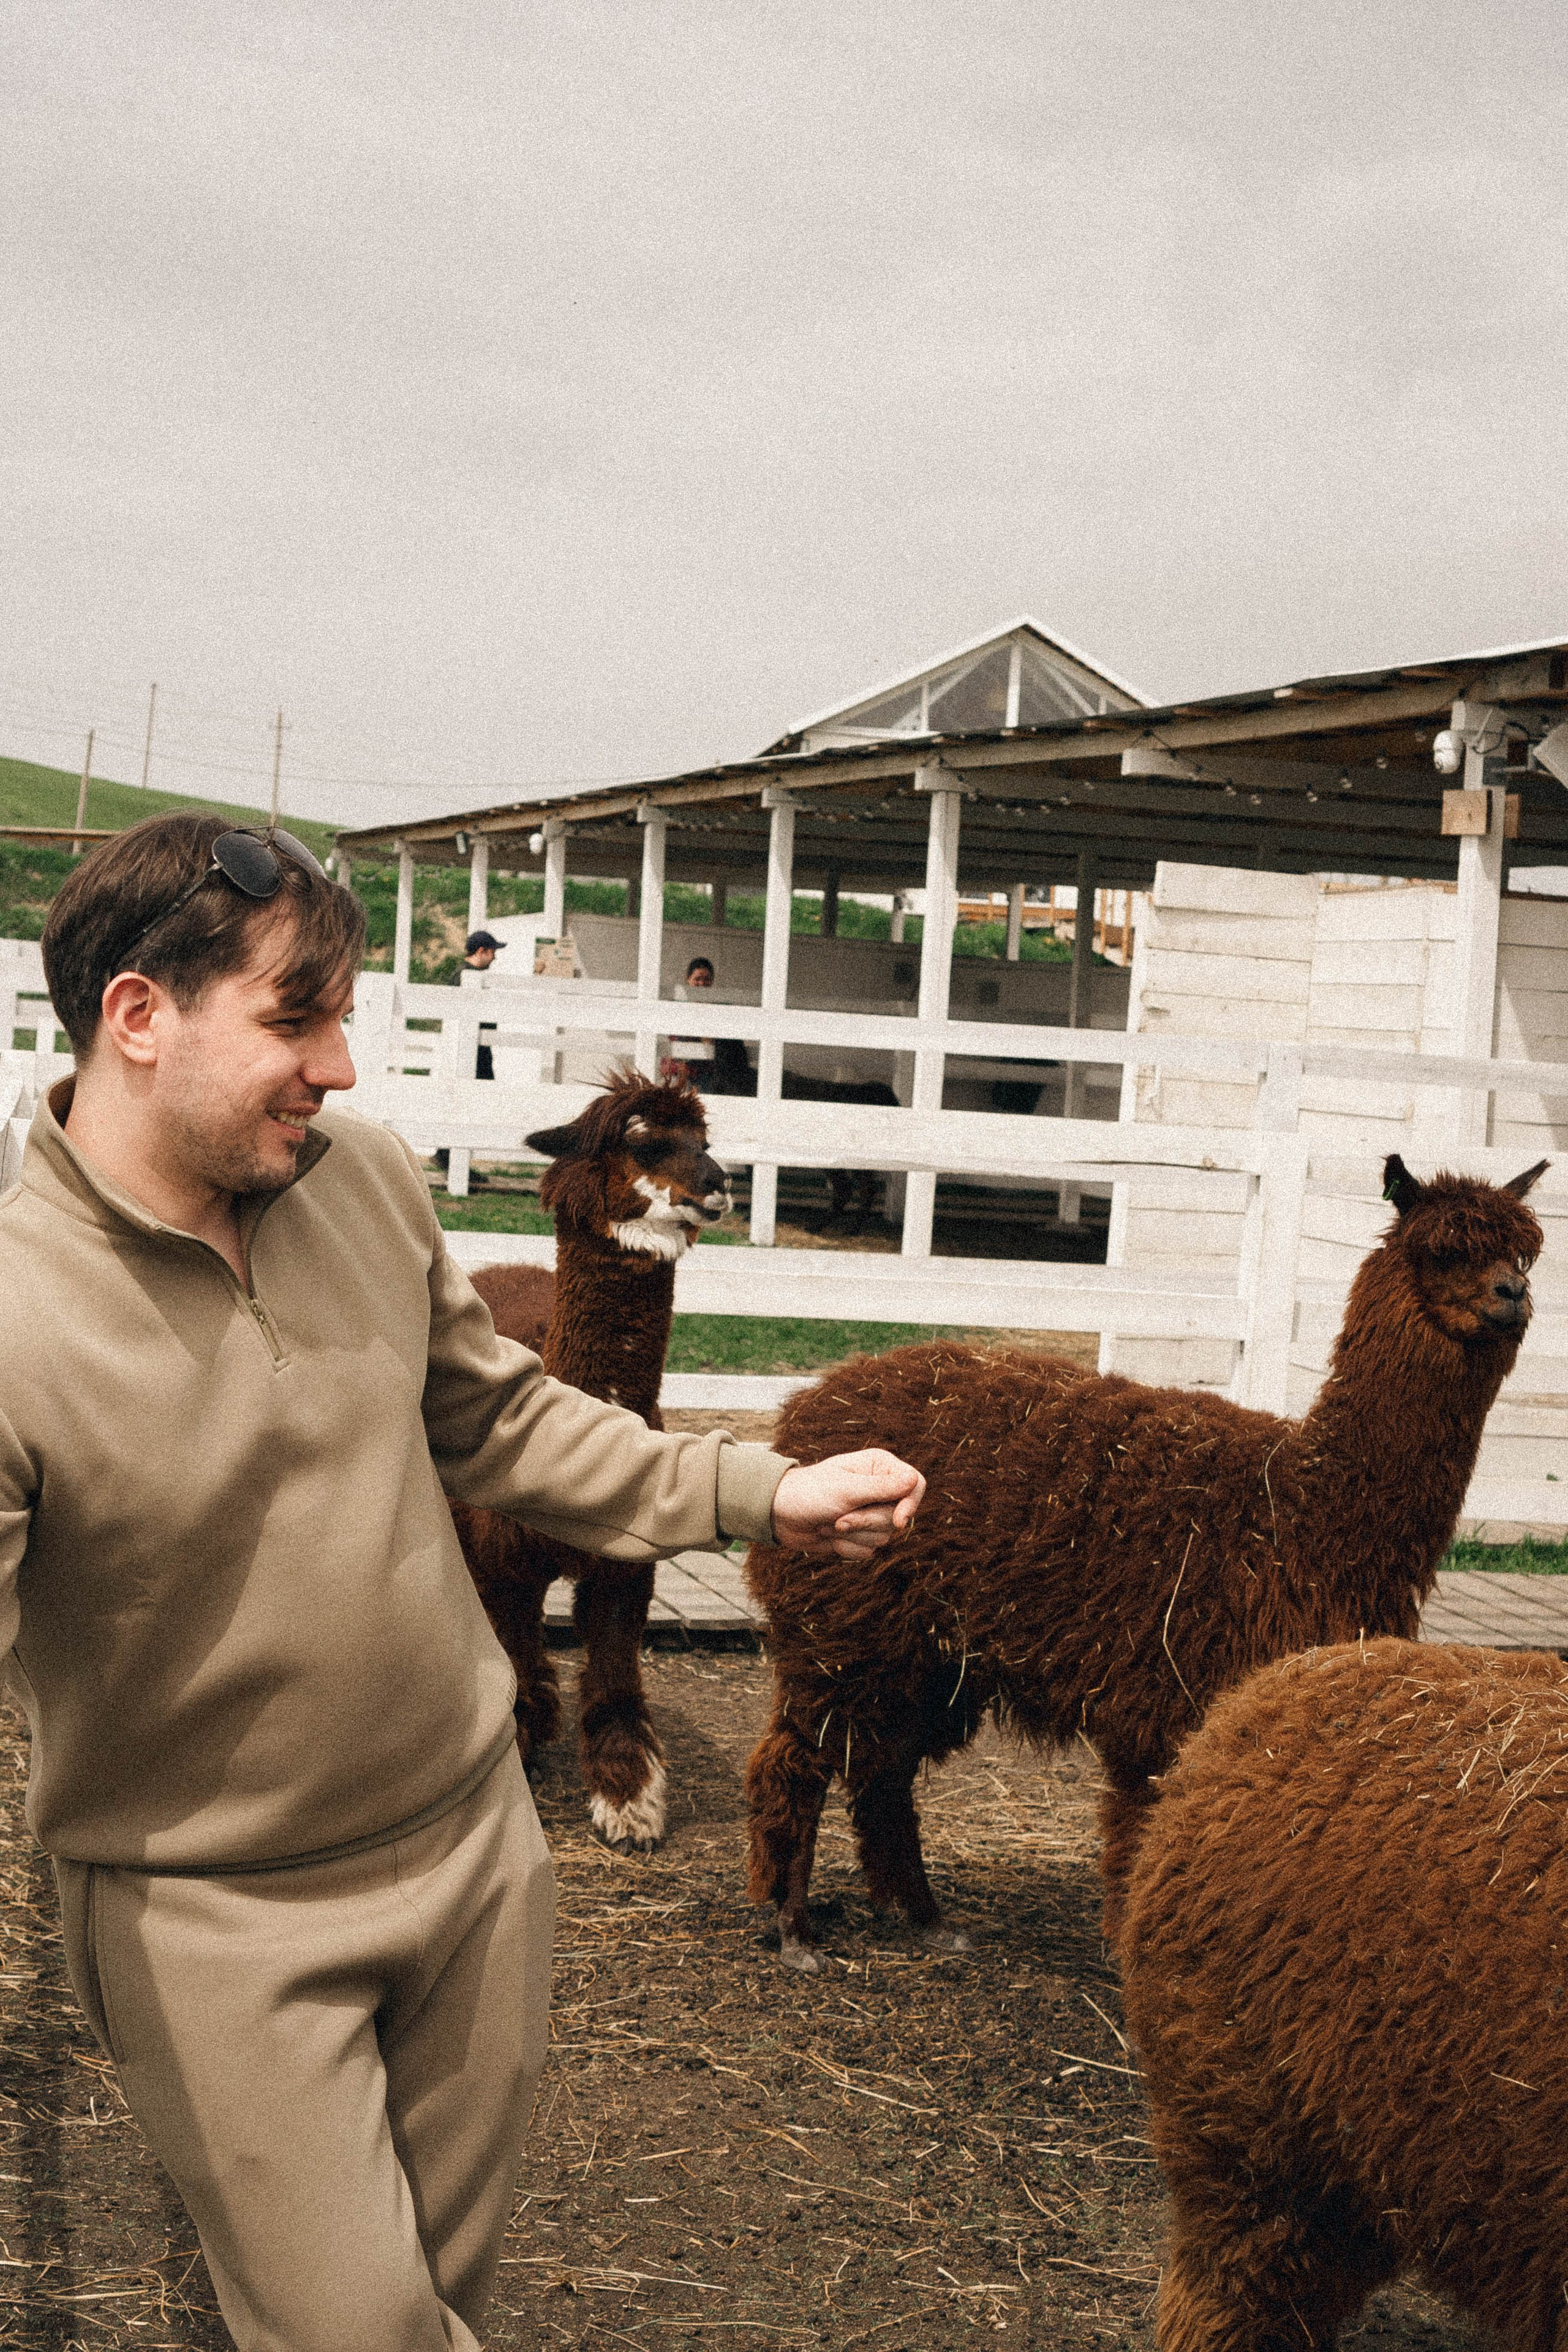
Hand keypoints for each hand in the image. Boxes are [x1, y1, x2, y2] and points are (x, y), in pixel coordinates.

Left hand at [770, 1450, 924, 1559]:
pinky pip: (868, 1551)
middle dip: (866, 1523)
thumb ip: (881, 1488)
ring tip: (830, 1522)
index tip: (898, 1521)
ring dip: (853, 1535)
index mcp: (880, 1467)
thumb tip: (914, 1481)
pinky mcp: (860, 1535)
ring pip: (884, 1537)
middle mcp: (880, 1489)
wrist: (779, 1515)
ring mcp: (870, 1513)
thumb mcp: (846, 1490)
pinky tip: (828, 1535)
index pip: (915, 1484)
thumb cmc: (809, 1492)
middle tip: (839, 1518)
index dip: (910, 1504)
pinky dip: (847, 1547)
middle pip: (898, 1517)